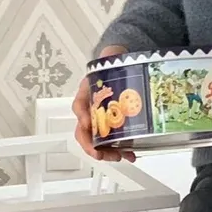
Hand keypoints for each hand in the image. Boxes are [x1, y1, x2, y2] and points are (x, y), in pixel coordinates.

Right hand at [73, 45, 135, 161]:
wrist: (124, 66)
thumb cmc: (111, 65)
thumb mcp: (105, 61)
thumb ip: (106, 60)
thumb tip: (110, 55)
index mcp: (86, 98)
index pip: (79, 113)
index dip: (83, 125)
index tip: (91, 131)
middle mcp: (91, 112)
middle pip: (86, 135)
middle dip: (95, 148)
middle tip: (105, 155)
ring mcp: (103, 121)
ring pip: (100, 143)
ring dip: (109, 153)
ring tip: (123, 156)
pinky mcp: (117, 127)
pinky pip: (116, 142)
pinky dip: (124, 150)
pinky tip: (132, 153)